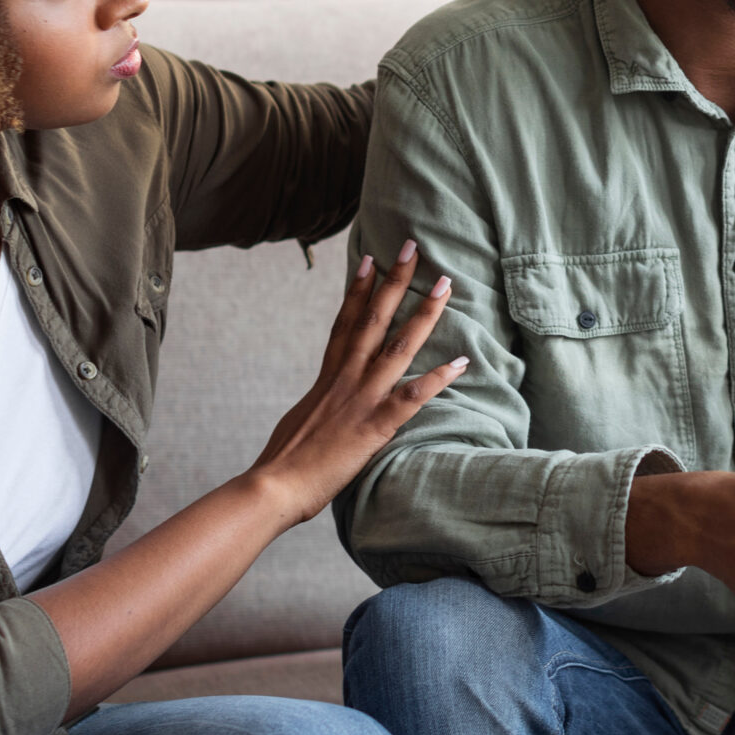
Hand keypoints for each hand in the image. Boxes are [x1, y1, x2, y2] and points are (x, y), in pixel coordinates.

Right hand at [247, 240, 465, 525]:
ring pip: (398, 347)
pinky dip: (438, 379)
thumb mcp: (299, 421)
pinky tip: (461, 363)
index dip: (358, 289)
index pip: (345, 323)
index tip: (370, 259)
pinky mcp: (373, 426)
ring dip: (424, 314)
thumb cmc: (282, 463)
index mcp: (327, 378)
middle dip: (395, 281)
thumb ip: (317, 406)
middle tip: (412, 248)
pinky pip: (412, 398)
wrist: (274, 486)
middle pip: (374, 319)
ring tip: (445, 285)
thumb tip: (322, 404)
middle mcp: (345, 379)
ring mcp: (360, 399)